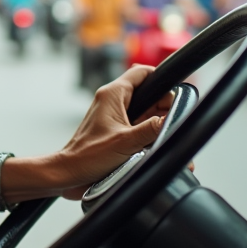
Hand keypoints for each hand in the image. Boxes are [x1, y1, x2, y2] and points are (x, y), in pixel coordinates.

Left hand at [50, 65, 173, 199]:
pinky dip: (149, 134)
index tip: (176, 92)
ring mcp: (116, 117)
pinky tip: (157, 146)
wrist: (70, 174)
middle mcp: (114, 102)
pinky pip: (139, 126)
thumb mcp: (126, 141)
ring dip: (158, 123)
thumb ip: (151, 129)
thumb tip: (171, 120)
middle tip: (172, 122)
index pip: (142, 73)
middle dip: (164, 107)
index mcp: (113, 95)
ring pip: (146, 112)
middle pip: (149, 94)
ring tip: (167, 136)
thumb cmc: (88, 156)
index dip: (161, 78)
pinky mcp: (117, 131)